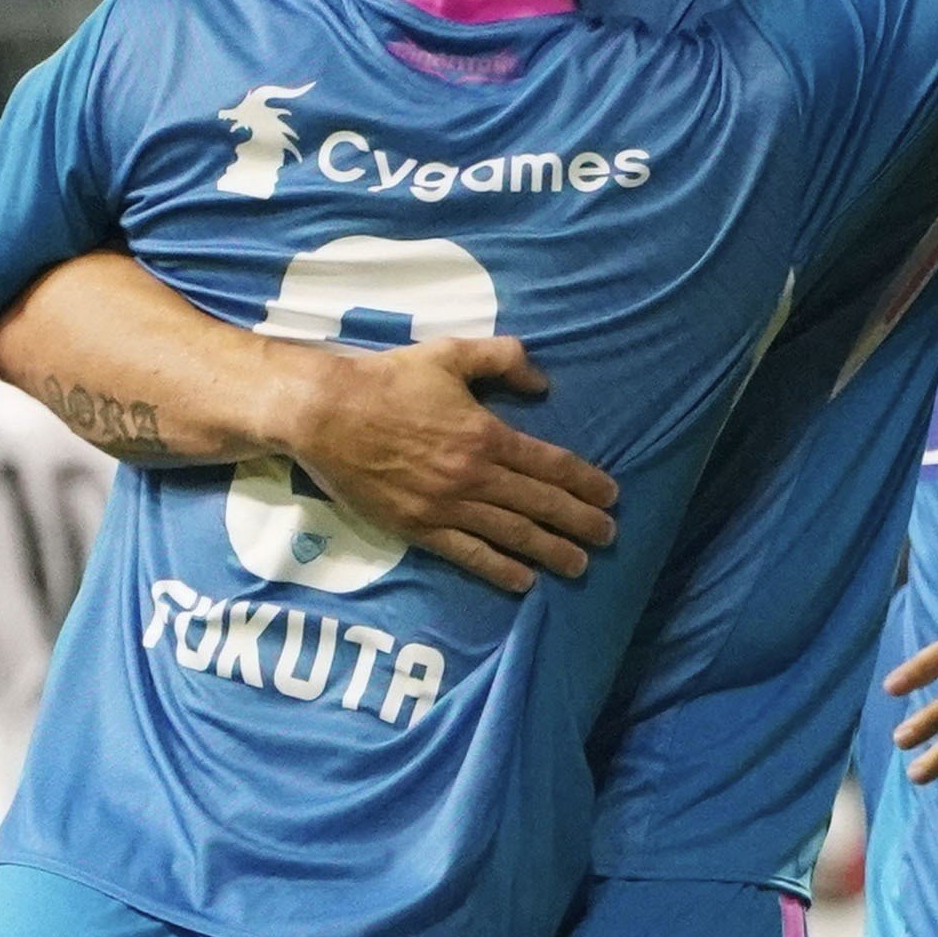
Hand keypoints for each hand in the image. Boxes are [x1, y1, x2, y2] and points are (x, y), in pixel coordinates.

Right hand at [282, 336, 617, 594]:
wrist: (325, 414)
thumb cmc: (389, 380)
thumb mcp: (450, 355)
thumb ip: (502, 359)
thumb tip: (542, 383)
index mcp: (486, 434)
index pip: (550, 464)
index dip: (585, 482)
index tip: (611, 496)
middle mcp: (473, 476)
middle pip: (540, 504)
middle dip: (579, 522)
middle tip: (609, 537)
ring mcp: (445, 506)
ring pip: (511, 534)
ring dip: (550, 551)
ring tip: (580, 565)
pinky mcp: (417, 527)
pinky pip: (467, 554)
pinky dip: (498, 569)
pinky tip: (523, 581)